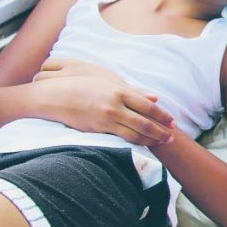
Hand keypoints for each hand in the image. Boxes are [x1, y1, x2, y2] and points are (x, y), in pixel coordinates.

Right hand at [32, 62, 175, 145]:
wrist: (54, 95)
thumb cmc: (81, 85)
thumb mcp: (108, 82)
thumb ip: (133, 91)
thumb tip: (154, 98)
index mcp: (119, 90)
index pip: (148, 105)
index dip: (162, 115)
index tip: (173, 122)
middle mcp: (116, 104)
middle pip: (145, 120)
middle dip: (161, 130)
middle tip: (172, 137)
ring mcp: (107, 117)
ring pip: (136, 131)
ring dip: (152, 138)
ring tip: (162, 142)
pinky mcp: (98, 128)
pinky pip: (122, 137)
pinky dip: (136, 141)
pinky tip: (143, 144)